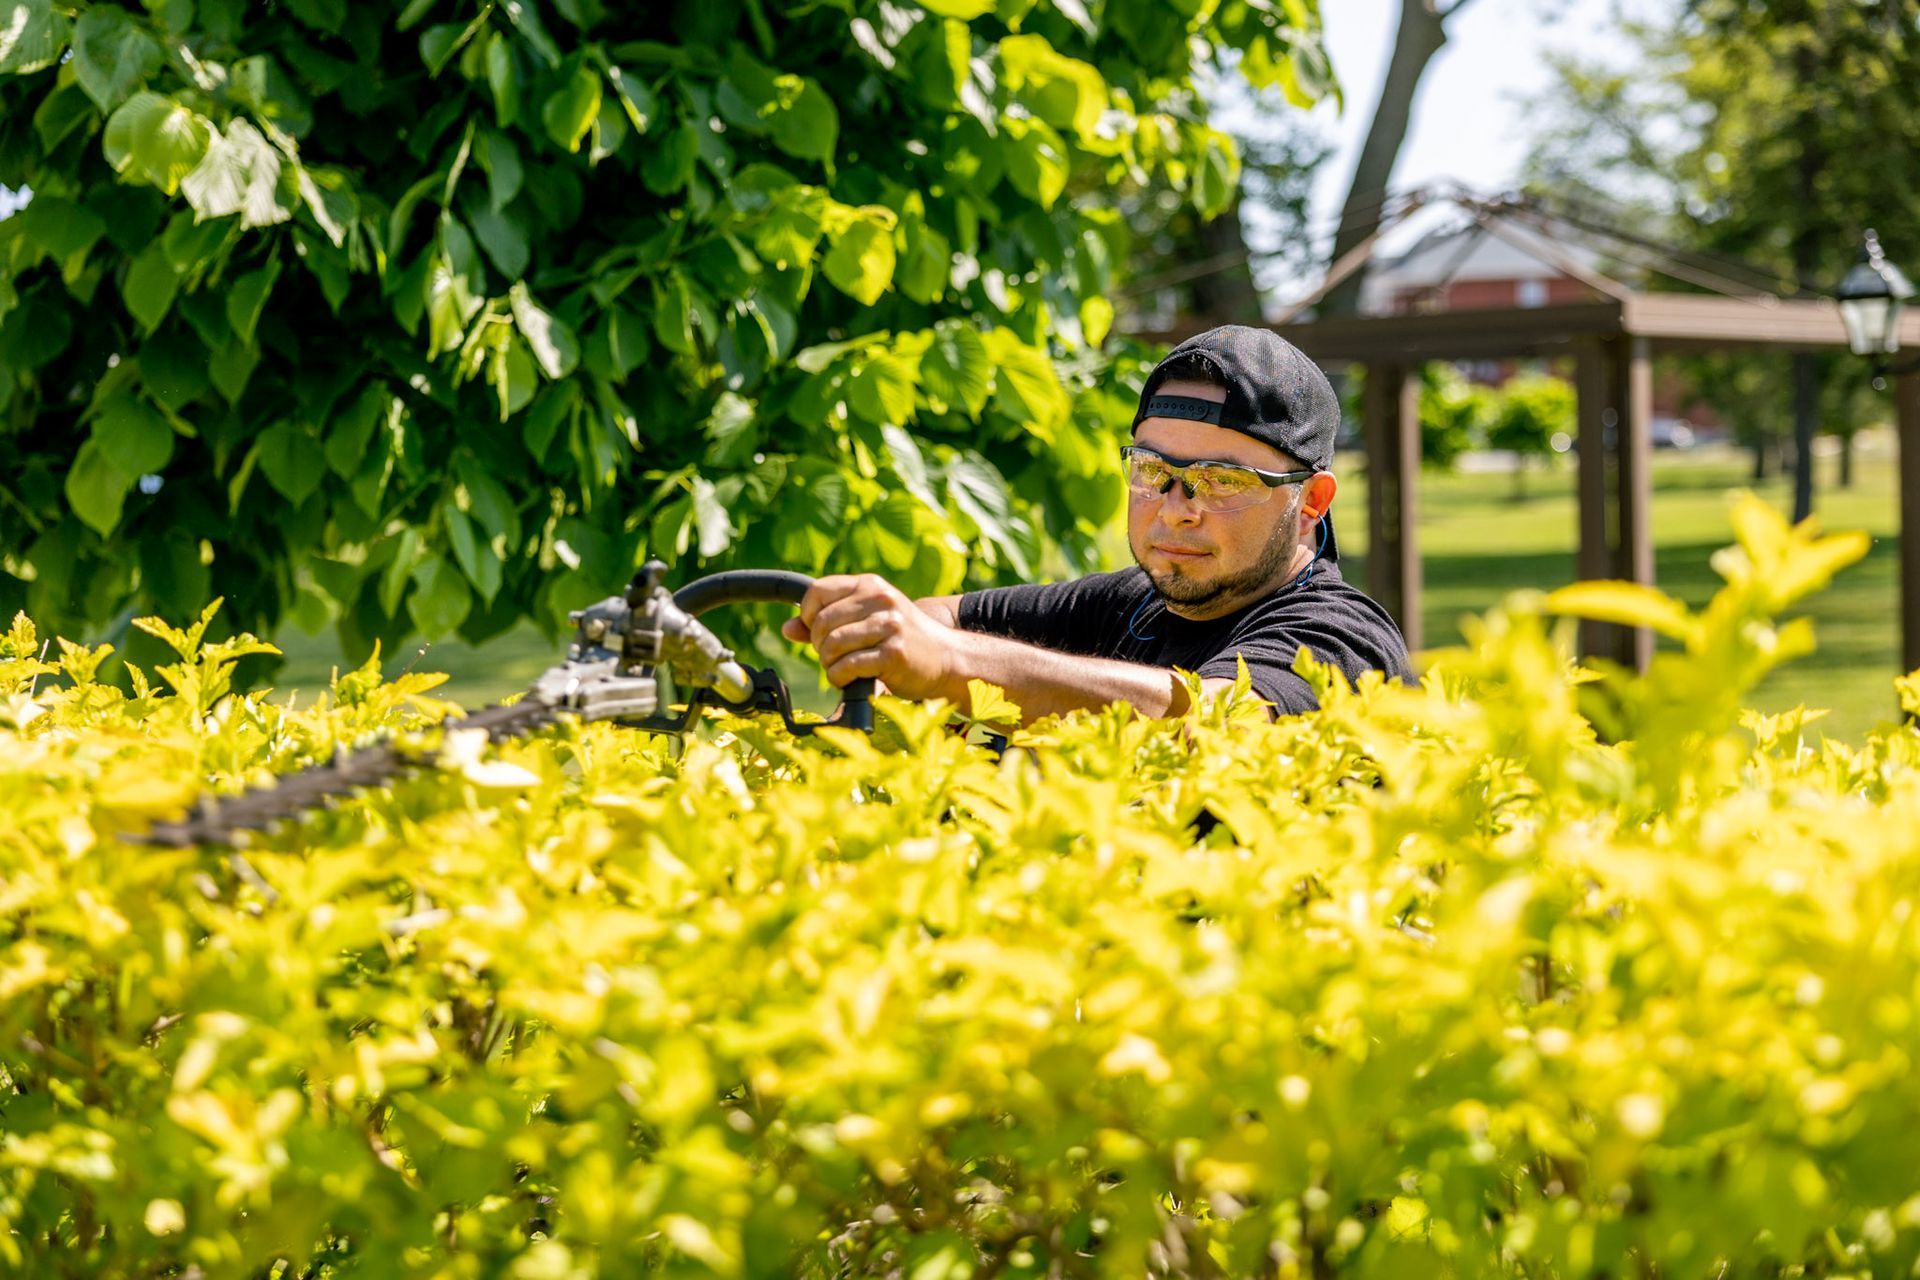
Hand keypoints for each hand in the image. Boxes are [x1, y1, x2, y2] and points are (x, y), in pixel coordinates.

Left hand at [780, 574, 960, 699]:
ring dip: (829, 664)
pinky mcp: (894, 653)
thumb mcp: (868, 619)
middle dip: (819, 645)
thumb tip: (787, 628)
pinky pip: (847, 666)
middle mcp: (880, 600)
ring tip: (840, 668)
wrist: (947, 658)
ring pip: (832, 645)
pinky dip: (840, 677)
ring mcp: (889, 626)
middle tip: (831, 656)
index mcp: (871, 585)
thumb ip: (828, 620)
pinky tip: (849, 679)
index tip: (815, 631)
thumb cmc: (902, 639)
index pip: (818, 591)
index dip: (807, 614)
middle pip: (822, 622)